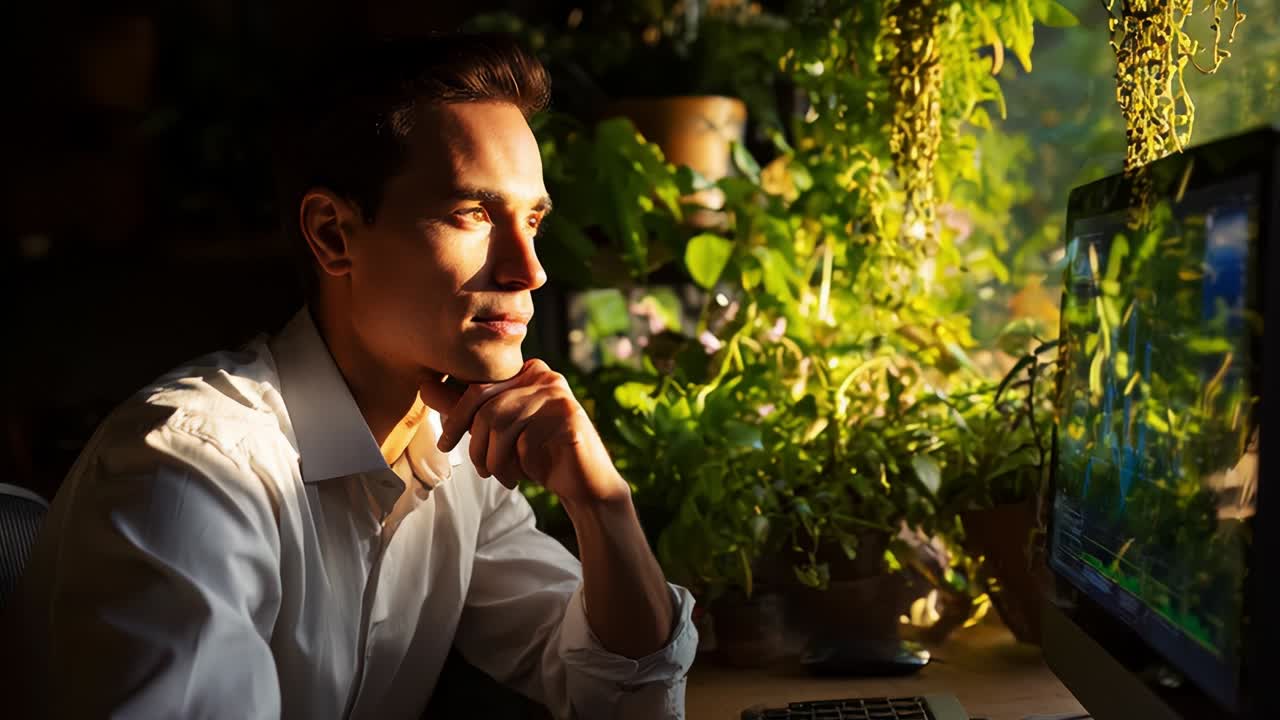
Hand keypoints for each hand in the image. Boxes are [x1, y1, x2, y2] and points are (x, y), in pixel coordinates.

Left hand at [418, 360, 629, 504]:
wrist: (584, 483)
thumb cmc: (538, 454)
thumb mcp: (498, 430)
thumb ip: (466, 408)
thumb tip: (424, 385)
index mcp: (526, 372)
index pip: (478, 387)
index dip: (455, 416)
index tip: (446, 443)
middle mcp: (544, 376)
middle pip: (487, 406)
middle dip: (475, 444)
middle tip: (479, 470)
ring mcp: (558, 394)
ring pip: (502, 425)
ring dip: (494, 460)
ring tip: (501, 476)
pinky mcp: (569, 418)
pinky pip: (525, 440)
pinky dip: (516, 465)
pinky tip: (523, 475)